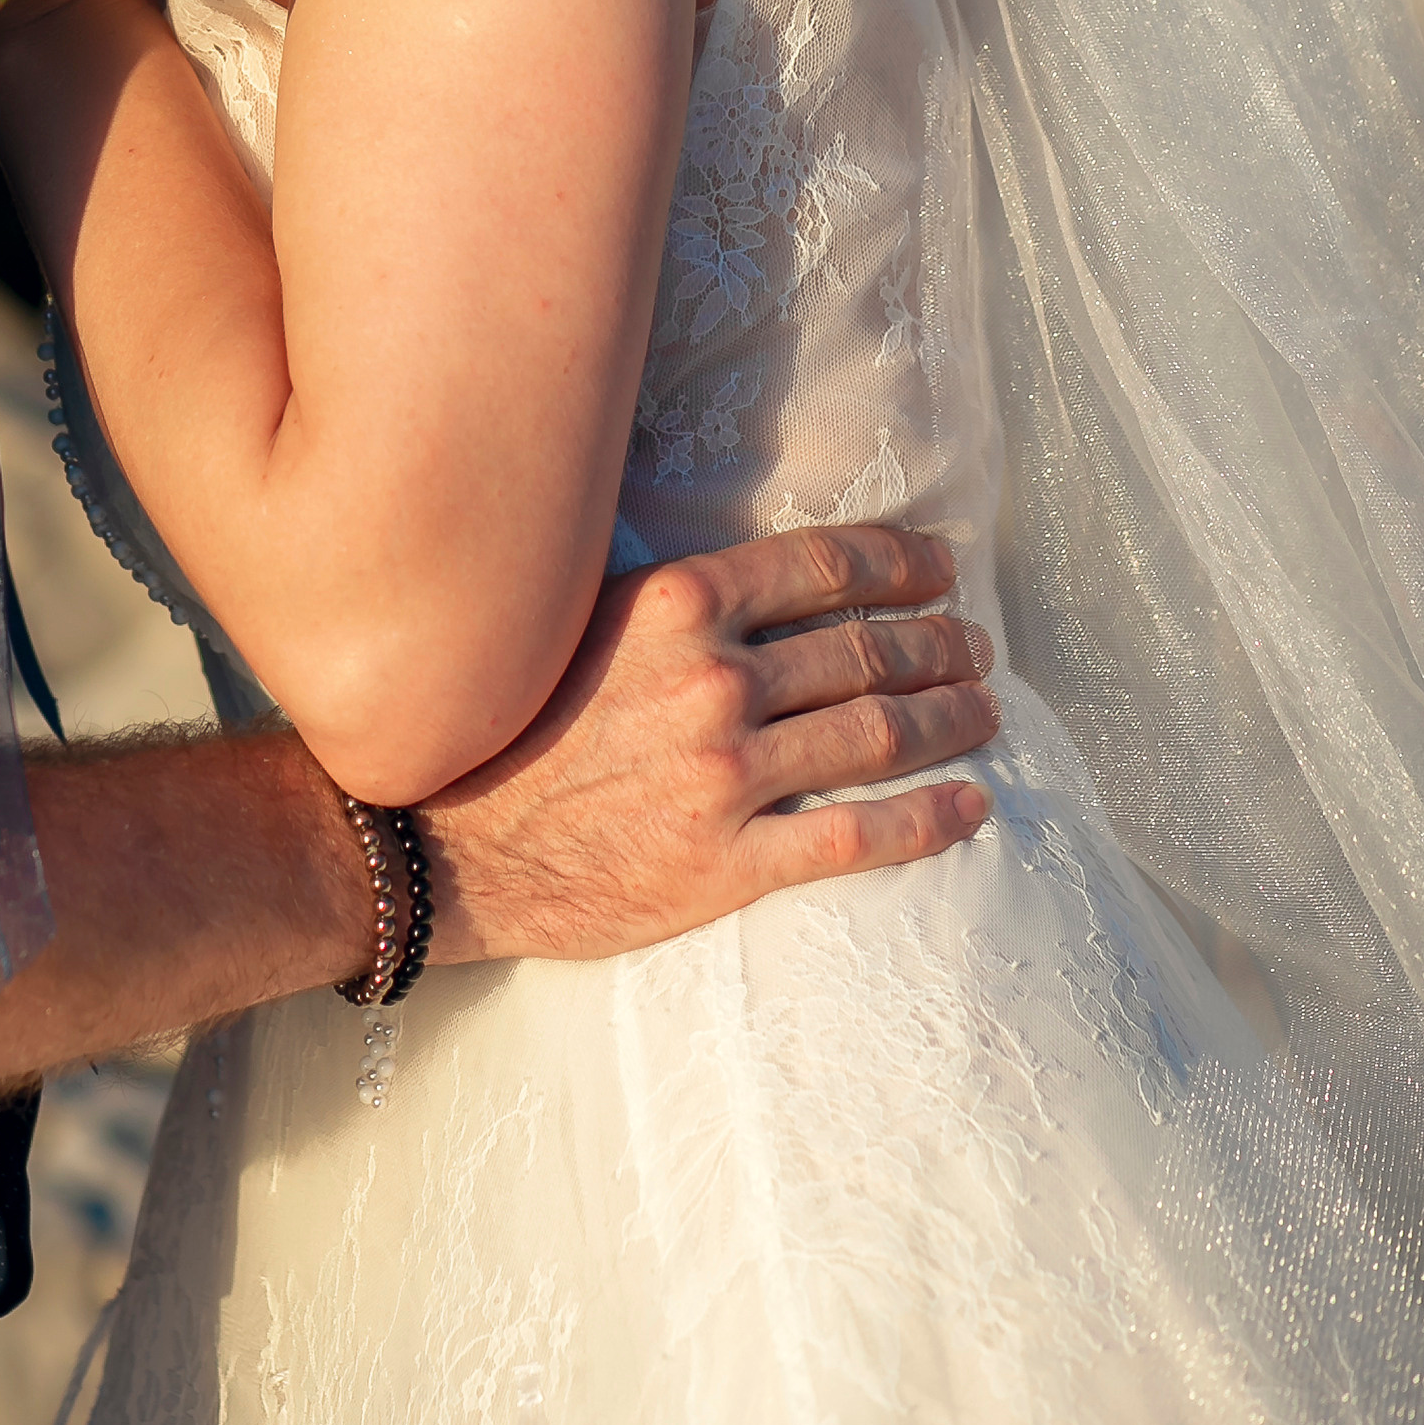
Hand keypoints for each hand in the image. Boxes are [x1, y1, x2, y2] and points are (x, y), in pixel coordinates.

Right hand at [420, 523, 997, 963]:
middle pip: (863, 650)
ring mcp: (724, 774)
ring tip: (984, 709)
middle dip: (937, 642)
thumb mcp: (579, 622)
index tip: (939, 566)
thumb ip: (670, 602)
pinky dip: (929, 820)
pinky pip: (856, 836)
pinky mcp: (726, 863)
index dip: (897, 562)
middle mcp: (710, 679)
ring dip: (949, 718)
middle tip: (975, 645)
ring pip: (877, 734)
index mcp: (674, 605)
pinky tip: (972, 808)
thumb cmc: (505, 724)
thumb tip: (755, 583)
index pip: (820, 567)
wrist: (439, 841)